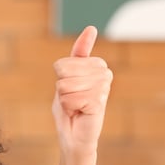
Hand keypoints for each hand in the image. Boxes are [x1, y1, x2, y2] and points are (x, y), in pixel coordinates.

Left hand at [52, 25, 111, 157]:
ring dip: (66, 99)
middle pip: (65, 72)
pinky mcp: (100, 101)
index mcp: (96, 65)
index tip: (70, 89)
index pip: (64, 64)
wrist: (74, 137)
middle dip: (62, 89)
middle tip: (72, 101)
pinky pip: (73, 98)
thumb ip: (79, 54)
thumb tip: (92, 27)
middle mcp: (104, 73)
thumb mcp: (68, 77)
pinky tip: (79, 113)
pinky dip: (70, 108)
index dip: (60, 78)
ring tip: (76, 107)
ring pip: (68, 85)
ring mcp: (104, 87)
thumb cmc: (71, 108)